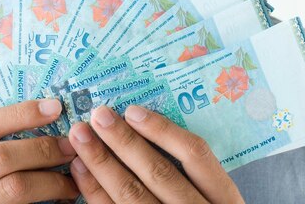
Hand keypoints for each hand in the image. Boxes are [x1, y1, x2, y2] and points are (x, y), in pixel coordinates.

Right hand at [0, 99, 79, 202]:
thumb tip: (37, 120)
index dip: (21, 113)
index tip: (55, 108)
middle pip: (0, 156)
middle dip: (42, 148)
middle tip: (70, 147)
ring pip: (14, 187)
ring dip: (52, 180)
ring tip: (72, 178)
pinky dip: (47, 201)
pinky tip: (61, 198)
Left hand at [68, 105, 243, 202]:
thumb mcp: (212, 200)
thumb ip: (189, 173)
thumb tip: (138, 125)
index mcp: (223, 200)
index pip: (196, 155)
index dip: (163, 130)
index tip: (133, 111)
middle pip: (159, 172)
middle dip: (124, 140)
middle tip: (98, 115)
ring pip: (132, 193)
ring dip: (102, 162)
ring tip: (80, 137)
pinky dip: (95, 191)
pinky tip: (80, 171)